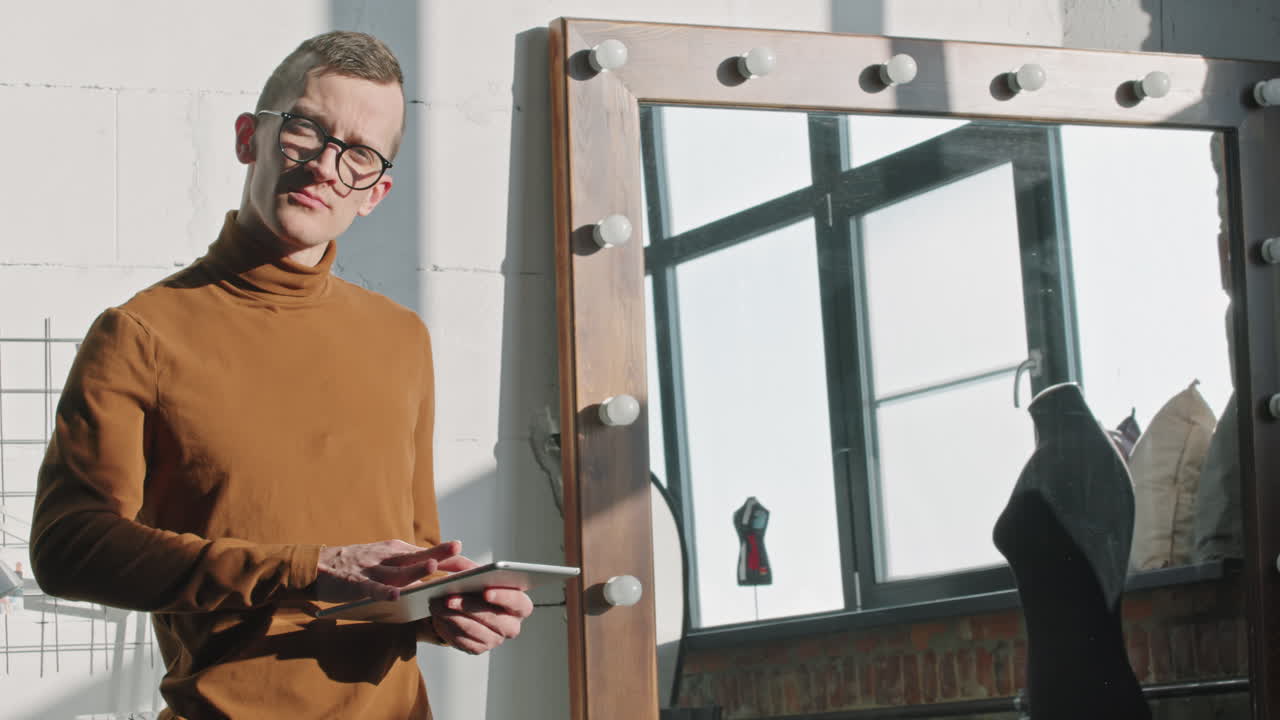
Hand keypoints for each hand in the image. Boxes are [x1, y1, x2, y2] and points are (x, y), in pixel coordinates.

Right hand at [316, 539, 460, 602]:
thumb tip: (440, 580)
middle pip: (421, 557)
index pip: (433, 555)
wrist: (318, 566)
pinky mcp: (356, 582)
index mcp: (399, 551)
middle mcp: (389, 557)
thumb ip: (411, 570)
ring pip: (399, 570)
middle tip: (467, 561)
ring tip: (435, 567)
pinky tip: (396, 595)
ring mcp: (373, 568)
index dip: (455, 561)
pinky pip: (372, 588)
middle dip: (445, 559)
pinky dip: (384, 591)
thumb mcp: (387, 562)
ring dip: (417, 569)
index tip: (478, 567)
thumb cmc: (358, 566)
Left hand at [425, 554, 533, 654]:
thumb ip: (479, 574)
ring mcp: (495, 639)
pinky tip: (437, 617)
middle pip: (493, 619)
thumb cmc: (479, 588)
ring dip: (452, 617)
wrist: (470, 608)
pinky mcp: (478, 648)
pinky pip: (462, 641)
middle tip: (449, 598)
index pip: (517, 602)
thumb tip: (465, 575)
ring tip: (436, 605)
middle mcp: (511, 626)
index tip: (486, 591)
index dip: (503, 597)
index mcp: (520, 605)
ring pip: (473, 630)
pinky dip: (447, 628)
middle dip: (469, 607)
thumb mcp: (482, 577)